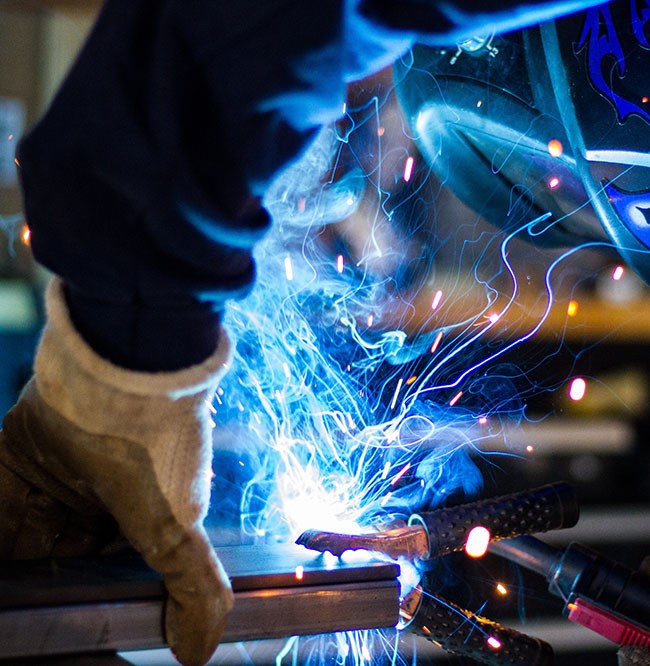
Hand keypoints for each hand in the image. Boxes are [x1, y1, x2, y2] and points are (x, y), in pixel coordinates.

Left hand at [0, 279, 233, 665]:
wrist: (126, 369)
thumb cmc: (159, 447)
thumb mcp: (178, 525)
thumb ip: (195, 589)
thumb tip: (200, 652)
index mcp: (135, 519)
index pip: (102, 575)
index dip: (80, 594)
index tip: (57, 602)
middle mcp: (95, 499)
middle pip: (52, 554)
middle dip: (36, 574)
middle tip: (20, 593)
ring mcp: (55, 475)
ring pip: (18, 526)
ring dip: (11, 537)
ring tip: (6, 570)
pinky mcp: (18, 452)